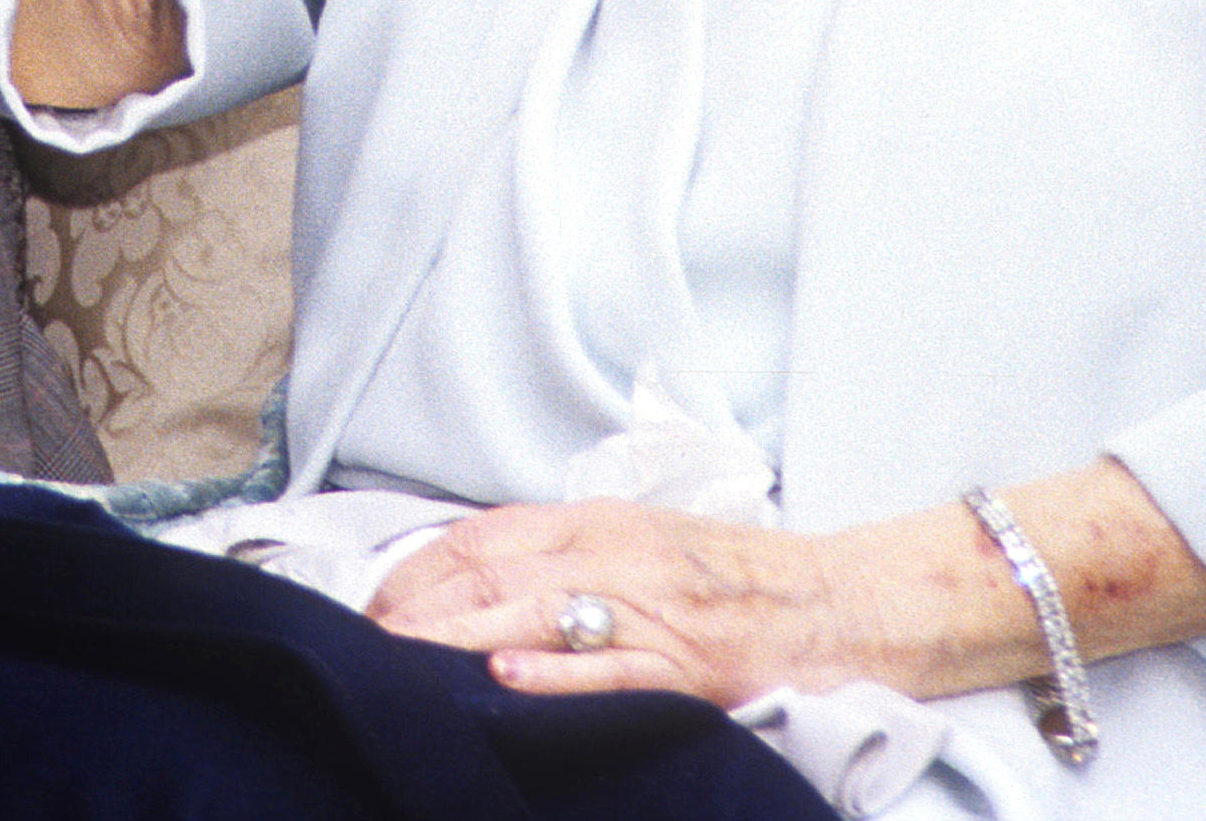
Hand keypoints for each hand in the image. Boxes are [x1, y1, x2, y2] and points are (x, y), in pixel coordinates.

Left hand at [365, 500, 881, 706]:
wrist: (835, 600)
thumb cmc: (734, 573)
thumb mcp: (640, 539)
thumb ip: (565, 552)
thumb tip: (478, 578)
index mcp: (599, 523)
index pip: (484, 535)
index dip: (420, 569)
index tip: (377, 602)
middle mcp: (615, 556)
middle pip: (494, 573)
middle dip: (421, 608)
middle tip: (370, 640)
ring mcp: (650, 611)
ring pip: (535, 617)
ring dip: (459, 638)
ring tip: (405, 658)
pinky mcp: (686, 666)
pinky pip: (610, 670)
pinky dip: (554, 675)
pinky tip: (505, 681)